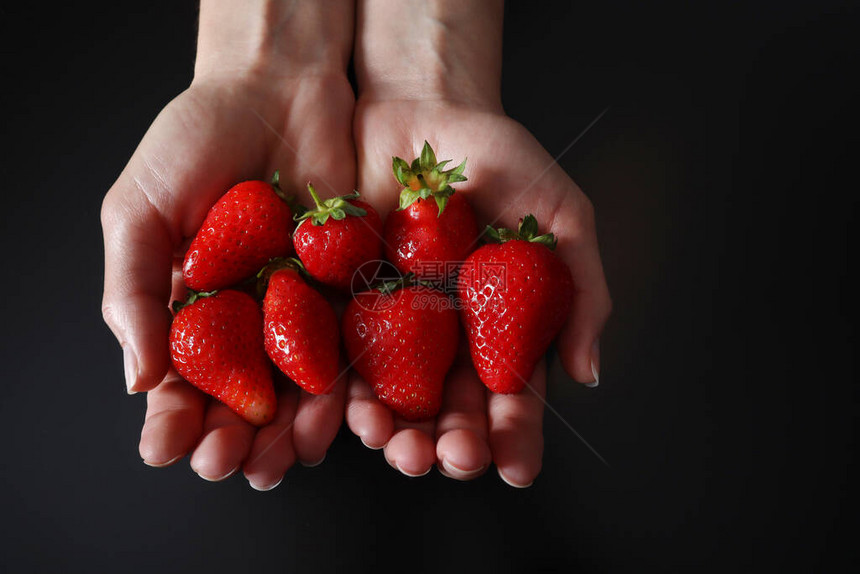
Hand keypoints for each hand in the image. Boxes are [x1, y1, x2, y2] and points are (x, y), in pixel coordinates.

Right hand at [101, 1, 354, 488]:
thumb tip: (138, 381)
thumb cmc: (195, 138)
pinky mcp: (352, 290)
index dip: (174, 422)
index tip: (170, 447)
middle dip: (237, 440)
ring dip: (295, 428)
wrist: (279, 86)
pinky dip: (349, 382)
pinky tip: (340, 407)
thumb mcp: (139, 207)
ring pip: (301, 390)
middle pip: (243, 401)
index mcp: (190, 311)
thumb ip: (135, 291)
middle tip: (233, 464)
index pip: (179, 385)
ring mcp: (303, 310)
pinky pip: (353, 348)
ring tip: (290, 449)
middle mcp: (248, 321)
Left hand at [345, 99, 610, 484]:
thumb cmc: (502, 157)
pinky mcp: (346, 300)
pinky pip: (344, 354)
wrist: (423, 109)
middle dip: (451, 443)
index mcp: (501, 324)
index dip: (514, 436)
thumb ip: (583, 290)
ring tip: (398, 447)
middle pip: (450, 406)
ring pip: (396, 394)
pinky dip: (346, 390)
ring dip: (397, 431)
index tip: (513, 470)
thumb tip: (587, 374)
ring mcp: (397, 320)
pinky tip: (353, 415)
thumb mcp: (563, 215)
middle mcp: (448, 333)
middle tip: (449, 459)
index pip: (510, 394)